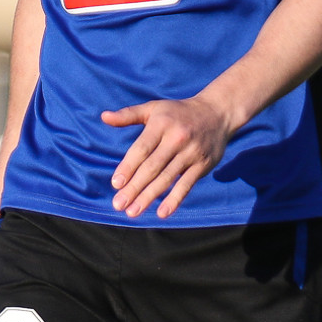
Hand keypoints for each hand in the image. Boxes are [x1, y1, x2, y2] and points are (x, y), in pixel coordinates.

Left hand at [101, 96, 232, 219]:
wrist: (217, 113)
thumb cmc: (178, 112)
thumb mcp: (153, 108)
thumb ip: (128, 115)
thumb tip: (104, 117)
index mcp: (161, 123)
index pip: (141, 149)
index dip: (128, 167)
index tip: (115, 184)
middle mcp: (176, 138)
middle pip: (152, 167)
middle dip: (134, 187)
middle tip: (118, 204)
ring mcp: (191, 152)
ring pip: (167, 178)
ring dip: (149, 197)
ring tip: (133, 212)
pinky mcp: (203, 164)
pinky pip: (186, 184)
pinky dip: (174, 199)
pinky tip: (162, 213)